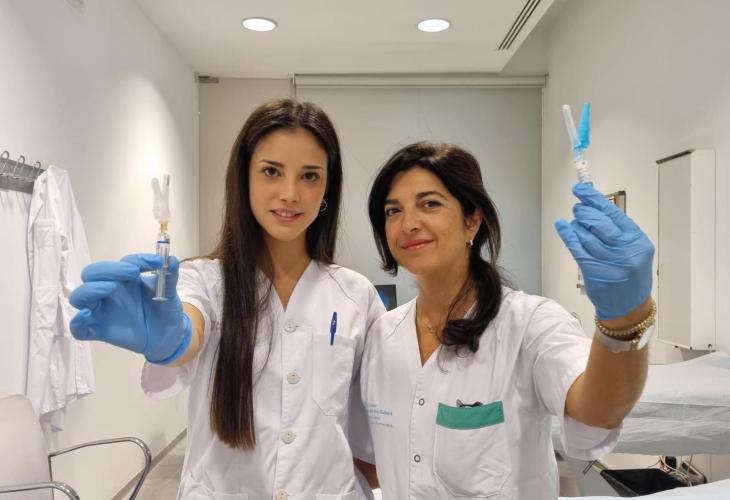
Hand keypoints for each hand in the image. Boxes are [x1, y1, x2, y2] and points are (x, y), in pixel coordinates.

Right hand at [69, 253, 191, 363]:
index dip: (138, 260)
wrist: (168, 336)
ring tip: (110, 288)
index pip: (123, 262)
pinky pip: (79, 328)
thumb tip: (172, 259)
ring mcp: (102, 310)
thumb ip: (170, 277)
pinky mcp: (99, 330)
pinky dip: (78, 322)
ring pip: (79, 297)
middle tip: (130, 273)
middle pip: (92, 273)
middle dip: (108, 270)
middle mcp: (109, 291)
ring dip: (90, 290)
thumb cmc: (164, 310)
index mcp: (126, 278)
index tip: (157, 263)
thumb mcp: (170, 293)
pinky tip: (87, 315)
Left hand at [555, 182, 654, 319]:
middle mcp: (625, 250)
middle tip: (577, 207)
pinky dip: (568, 235)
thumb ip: (617, 229)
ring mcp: (610, 262)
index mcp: (637, 240)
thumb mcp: (633, 249)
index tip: (581, 189)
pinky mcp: (595, 272)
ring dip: (576, 225)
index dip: (594, 199)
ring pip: (586, 235)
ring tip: (574, 221)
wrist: (629, 306)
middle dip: (584, 211)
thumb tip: (594, 206)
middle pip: (598, 222)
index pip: (613, 213)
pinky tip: (562, 226)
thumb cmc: (630, 274)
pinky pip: (577, 249)